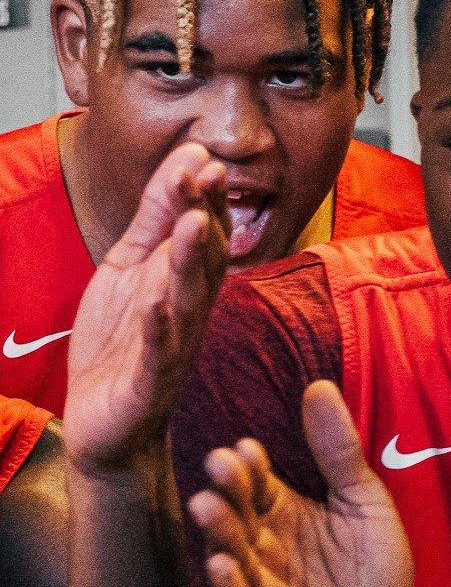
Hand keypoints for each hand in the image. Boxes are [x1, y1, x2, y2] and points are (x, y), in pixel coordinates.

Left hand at [62, 143, 228, 475]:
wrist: (109, 425)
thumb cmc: (122, 347)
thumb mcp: (128, 269)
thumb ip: (154, 219)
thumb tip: (186, 161)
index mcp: (183, 284)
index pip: (204, 236)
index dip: (206, 199)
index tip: (205, 161)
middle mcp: (188, 313)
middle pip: (203, 262)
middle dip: (205, 219)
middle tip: (205, 177)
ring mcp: (172, 348)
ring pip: (189, 301)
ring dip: (190, 263)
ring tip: (192, 224)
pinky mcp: (149, 383)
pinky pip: (158, 355)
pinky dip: (159, 330)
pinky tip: (155, 304)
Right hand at [187, 382, 412, 586]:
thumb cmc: (370, 578)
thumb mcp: (364, 506)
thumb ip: (340, 453)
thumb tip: (318, 385)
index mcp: (283, 517)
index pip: (257, 486)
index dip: (250, 469)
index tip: (246, 449)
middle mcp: (263, 552)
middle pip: (239, 518)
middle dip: (227, 494)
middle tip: (219, 467)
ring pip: (234, 561)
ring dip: (221, 536)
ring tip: (210, 508)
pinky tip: (223, 568)